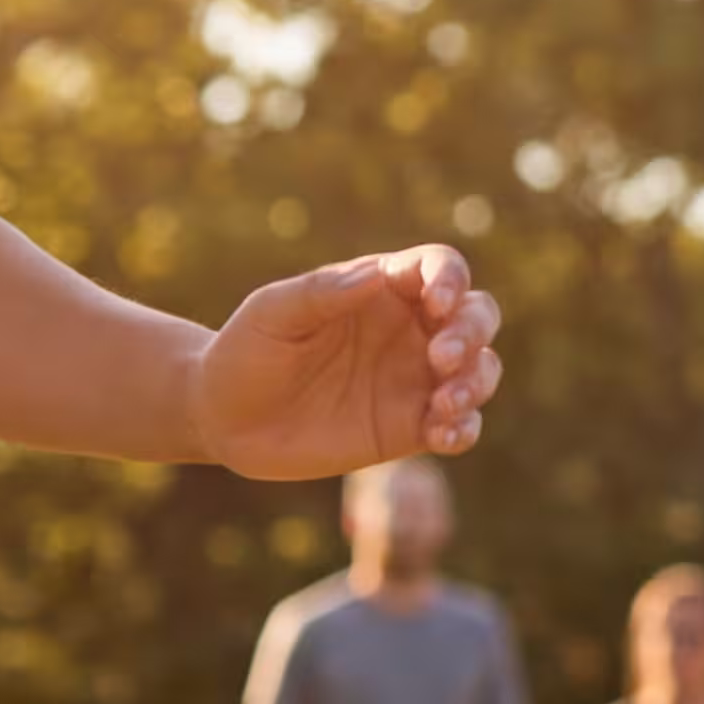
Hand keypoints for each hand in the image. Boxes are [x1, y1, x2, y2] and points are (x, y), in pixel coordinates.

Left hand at [192, 246, 502, 476]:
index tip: (438, 302)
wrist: (223, 421)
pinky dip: (465, 428)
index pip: (440, 268)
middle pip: (477, 315)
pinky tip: (444, 434)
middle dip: (472, 332)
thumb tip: (377, 273)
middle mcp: (411, 330)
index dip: (451, 278)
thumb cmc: (245, 353)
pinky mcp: (410, 428)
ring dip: (477, 382)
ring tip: (445, 403)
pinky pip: (459, 426)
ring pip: (480, 369)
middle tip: (440, 357)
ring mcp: (415, 380)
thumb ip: (322, 291)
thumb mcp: (272, 314)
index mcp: (383, 289)